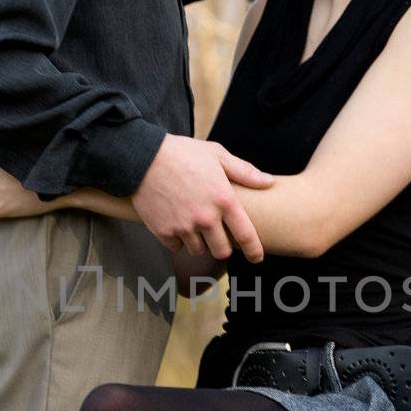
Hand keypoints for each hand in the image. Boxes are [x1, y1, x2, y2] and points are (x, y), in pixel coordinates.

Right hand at [131, 134, 274, 261]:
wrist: (142, 157)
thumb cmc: (182, 153)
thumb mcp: (217, 154)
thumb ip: (244, 171)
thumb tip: (269, 182)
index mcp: (223, 200)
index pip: (246, 235)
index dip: (254, 251)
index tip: (256, 258)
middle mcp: (206, 218)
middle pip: (221, 251)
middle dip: (221, 247)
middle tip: (217, 237)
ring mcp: (184, 227)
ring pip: (198, 250)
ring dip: (198, 242)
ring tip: (192, 224)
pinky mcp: (163, 232)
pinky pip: (176, 247)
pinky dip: (177, 239)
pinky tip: (175, 222)